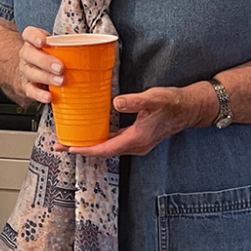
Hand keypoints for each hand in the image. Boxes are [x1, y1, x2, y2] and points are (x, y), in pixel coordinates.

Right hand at [11, 26, 64, 106]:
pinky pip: (31, 91)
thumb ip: (70, 45)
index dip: (35, 37)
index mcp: (33, 42)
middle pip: (29, 55)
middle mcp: (27, 55)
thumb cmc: (49, 56)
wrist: (32, 72)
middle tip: (60, 67)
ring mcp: (26, 71)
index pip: (29, 34)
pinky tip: (49, 96)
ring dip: (46, 78)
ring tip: (61, 81)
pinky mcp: (27, 86)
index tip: (44, 41)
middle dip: (46, 61)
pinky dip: (40, 95)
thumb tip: (97, 49)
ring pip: (31, 73)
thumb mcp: (56, 47)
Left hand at [60, 83, 216, 156]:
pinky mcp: (139, 137)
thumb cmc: (172, 103)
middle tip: (61, 146)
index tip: (69, 148)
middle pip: (104, 152)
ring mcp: (138, 143)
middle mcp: (136, 145)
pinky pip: (115, 142)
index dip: (87, 149)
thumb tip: (116, 103)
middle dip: (82, 149)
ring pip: (109, 148)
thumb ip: (135, 101)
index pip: (106, 149)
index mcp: (137, 139)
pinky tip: (94, 133)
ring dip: (91, 146)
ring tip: (72, 141)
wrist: (189, 108)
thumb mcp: (153, 99)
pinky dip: (102, 140)